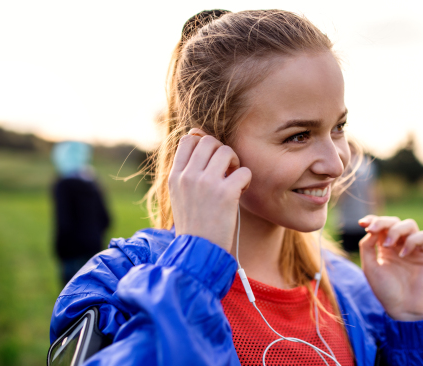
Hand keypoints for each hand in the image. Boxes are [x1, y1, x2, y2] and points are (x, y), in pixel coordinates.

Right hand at [168, 128, 251, 250]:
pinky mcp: (226, 194)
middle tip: (226, 169)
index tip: (212, 161)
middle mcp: (188, 176)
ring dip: (235, 163)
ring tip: (234, 180)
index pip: (188, 140)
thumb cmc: (195, 224)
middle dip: (222, 151)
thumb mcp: (180, 195)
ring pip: (227, 150)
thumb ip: (187, 169)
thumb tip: (196, 134)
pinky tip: (240, 193)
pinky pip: (244, 171)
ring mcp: (207, 183)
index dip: (204, 144)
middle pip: (209, 141)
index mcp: (175, 176)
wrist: (198, 252)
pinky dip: (246, 180)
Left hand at [359, 215, 422, 320]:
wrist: (402, 308)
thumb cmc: (385, 290)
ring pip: (409, 224)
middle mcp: (400, 245)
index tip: (362, 223)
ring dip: (396, 230)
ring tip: (388, 245)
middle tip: (372, 229)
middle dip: (382, 222)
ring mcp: (414, 248)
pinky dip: (412, 240)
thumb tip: (372, 229)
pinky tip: (403, 254)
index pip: (381, 226)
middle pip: (394, 221)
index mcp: (385, 247)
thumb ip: (367, 246)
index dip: (373, 219)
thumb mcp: (370, 266)